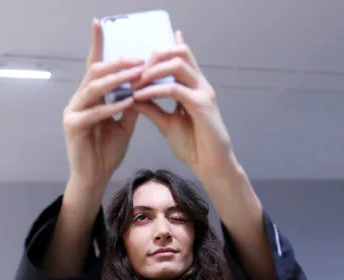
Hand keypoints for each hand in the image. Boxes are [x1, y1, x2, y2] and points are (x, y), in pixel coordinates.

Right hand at [63, 19, 144, 189]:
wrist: (94, 178)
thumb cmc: (107, 152)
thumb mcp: (124, 124)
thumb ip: (130, 104)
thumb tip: (144, 85)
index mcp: (89, 97)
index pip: (94, 66)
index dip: (96, 44)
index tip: (99, 22)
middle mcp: (78, 100)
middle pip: (96, 72)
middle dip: (119, 63)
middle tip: (140, 58)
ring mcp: (72, 112)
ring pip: (94, 87)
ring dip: (118, 80)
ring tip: (137, 74)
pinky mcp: (72, 127)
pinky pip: (94, 112)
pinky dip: (112, 106)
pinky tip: (128, 102)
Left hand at [132, 31, 232, 177]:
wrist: (210, 165)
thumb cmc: (192, 145)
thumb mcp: (166, 123)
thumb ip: (152, 108)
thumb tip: (133, 96)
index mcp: (192, 86)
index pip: (181, 56)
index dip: (162, 49)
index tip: (138, 56)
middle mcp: (199, 84)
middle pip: (180, 52)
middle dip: (155, 55)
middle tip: (134, 70)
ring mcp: (203, 92)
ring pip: (178, 64)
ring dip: (153, 69)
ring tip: (134, 81)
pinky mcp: (202, 105)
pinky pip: (175, 89)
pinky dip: (154, 90)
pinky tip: (139, 96)